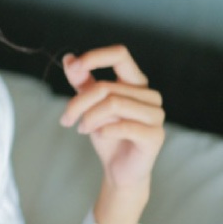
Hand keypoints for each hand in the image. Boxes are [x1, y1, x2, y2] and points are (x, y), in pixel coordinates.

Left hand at [60, 45, 164, 187]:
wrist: (118, 169)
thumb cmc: (106, 133)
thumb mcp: (89, 104)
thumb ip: (81, 81)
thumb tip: (68, 58)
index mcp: (135, 82)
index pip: (120, 54)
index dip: (95, 57)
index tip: (74, 68)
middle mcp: (149, 95)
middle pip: (106, 87)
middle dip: (79, 103)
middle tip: (66, 118)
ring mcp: (156, 115)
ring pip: (113, 104)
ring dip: (89, 117)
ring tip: (81, 128)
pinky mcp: (155, 135)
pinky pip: (124, 125)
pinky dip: (104, 130)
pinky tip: (98, 135)